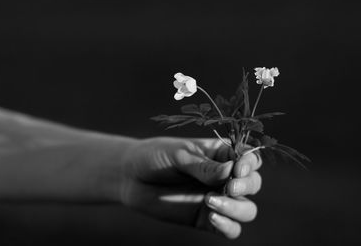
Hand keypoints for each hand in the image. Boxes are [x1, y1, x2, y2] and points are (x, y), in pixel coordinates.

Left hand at [120, 137, 261, 238]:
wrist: (130, 176)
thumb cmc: (155, 157)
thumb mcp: (178, 156)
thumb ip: (204, 166)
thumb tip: (232, 172)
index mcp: (220, 154)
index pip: (249, 158)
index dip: (250, 163)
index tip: (238, 168)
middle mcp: (223, 177)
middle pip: (253, 183)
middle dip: (246, 185)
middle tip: (228, 186)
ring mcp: (216, 199)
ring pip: (246, 209)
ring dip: (236, 207)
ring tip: (209, 201)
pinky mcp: (206, 219)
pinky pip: (230, 229)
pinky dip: (228, 226)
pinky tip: (212, 217)